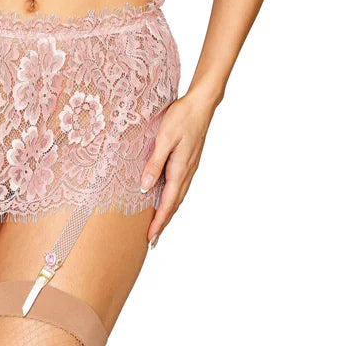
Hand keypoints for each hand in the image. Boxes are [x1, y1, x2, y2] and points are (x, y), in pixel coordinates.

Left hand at [138, 89, 220, 247]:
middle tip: (153, 240)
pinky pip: (180, 185)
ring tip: (159, 224)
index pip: (168, 203)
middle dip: (163, 223)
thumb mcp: (164, 139)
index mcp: (180, 170)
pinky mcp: (189, 160)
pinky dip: (172, 198)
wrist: (201, 104)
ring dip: (168, 212)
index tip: (150, 238)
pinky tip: (167, 197)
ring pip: (178, 196)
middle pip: (174, 204)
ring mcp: (190, 167)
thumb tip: (145, 188)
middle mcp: (187, 172)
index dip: (159, 222)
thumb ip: (155, 163)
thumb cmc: (181, 118)